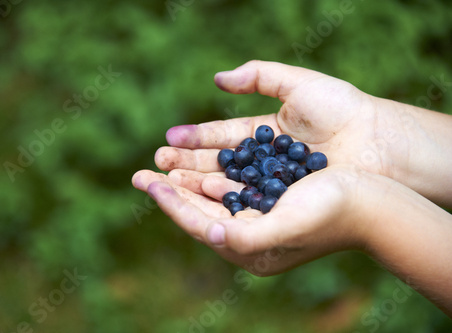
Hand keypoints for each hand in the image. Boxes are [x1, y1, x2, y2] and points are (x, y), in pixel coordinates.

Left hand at [132, 165, 372, 275]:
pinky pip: (230, 191)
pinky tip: (196, 168)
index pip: (200, 226)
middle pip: (199, 214)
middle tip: (139, 174)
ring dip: (186, 183)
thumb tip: (212, 233)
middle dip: (170, 193)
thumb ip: (249, 235)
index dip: (172, 204)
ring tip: (160, 166)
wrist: (372, 200)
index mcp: (252, 251)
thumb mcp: (289, 224)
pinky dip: (210, 178)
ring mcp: (259, 220)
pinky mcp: (268, 203)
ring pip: (211, 201)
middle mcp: (252, 238)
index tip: (147, 182)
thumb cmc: (333, 211)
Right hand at [155, 60, 451, 205]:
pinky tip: (197, 197)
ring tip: (165, 183)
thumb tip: (217, 80)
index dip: (193, 139)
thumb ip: (258, 76)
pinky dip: (220, 202)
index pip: (220, 137)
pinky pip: (244, 204)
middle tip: (154, 166)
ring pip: (225, 187)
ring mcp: (271, 186)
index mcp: (264, 134)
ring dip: (194, 185)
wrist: (377, 144)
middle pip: (216, 165)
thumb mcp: (298, 85)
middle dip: (184, 165)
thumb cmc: (342, 110)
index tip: (167, 140)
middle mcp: (264, 163)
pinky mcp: (280, 206)